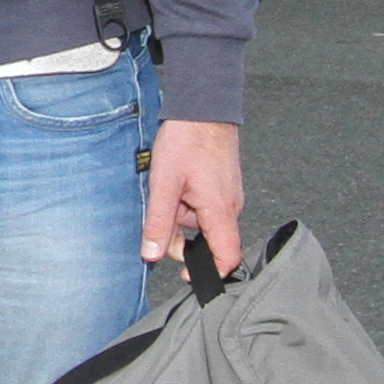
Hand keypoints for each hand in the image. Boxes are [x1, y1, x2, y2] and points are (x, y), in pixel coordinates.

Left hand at [141, 118, 245, 278]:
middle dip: (183, 236)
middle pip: (209, 242)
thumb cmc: (187, 141)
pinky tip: (179, 184)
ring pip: (204, 223)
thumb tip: (151, 255)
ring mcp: (229, 196)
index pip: (227, 258)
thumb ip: (158, 223)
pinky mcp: (223, 187)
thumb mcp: (164, 184)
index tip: (186, 275)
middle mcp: (231, 207)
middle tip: (163, 215)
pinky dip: (189, 203)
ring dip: (183, 215)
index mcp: (220, 211)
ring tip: (171, 189)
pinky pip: (206, 207)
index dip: (208, 273)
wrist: (204, 108)